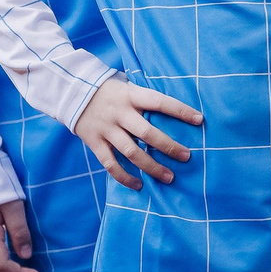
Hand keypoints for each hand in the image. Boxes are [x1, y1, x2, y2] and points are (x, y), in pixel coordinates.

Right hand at [73, 75, 203, 189]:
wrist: (71, 91)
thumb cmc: (110, 90)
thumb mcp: (127, 86)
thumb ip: (145, 98)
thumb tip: (177, 111)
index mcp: (130, 95)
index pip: (159, 101)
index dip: (180, 110)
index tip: (200, 120)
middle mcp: (118, 113)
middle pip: (146, 132)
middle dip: (168, 146)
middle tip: (187, 157)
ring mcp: (105, 129)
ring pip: (131, 152)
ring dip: (152, 167)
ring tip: (170, 177)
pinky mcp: (94, 142)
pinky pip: (110, 164)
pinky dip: (125, 177)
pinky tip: (139, 185)